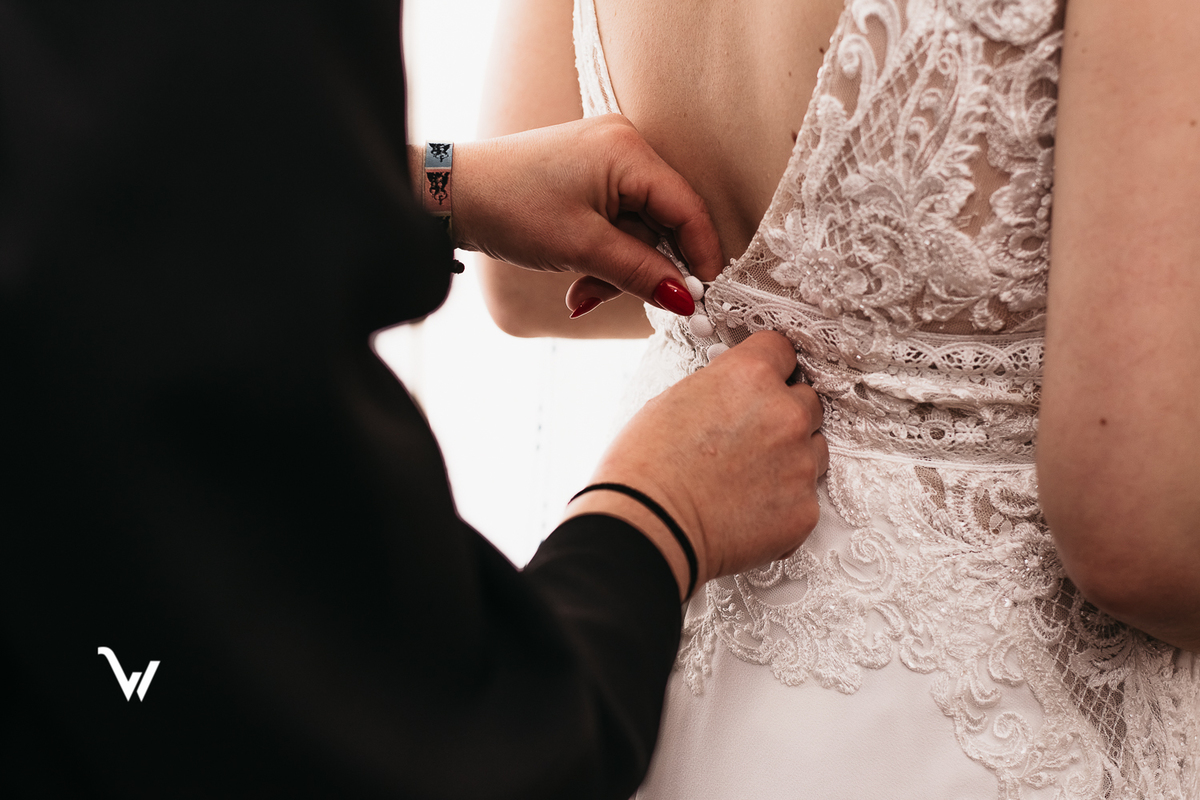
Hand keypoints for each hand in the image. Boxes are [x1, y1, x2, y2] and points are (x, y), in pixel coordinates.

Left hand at [450, 115, 721, 316]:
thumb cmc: (510, 209)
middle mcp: (625, 146)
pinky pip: (617, 221)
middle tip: (608, 298)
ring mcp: (607, 159)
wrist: (454, 195)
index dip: (700, 256)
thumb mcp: (581, 248)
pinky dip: (603, 253)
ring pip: (639, 228)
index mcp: (628, 152)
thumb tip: (687, 298)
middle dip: (640, 268)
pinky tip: (578, 274)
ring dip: (616, 267)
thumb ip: (640, 272)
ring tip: (580, 291)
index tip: (702, 299)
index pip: (687, 208)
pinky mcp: (590, 175)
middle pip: (663, 221)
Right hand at [566, 332, 828, 597]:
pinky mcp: (804, 510)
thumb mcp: (674, 399)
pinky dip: (784, 502)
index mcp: (751, 375)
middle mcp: (786, 413)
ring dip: (791, 457)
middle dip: (784, 414)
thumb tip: (733, 395)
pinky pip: (806, 497)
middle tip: (750, 437)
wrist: (648, 528)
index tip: (763, 381)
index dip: (770, 368)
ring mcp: (801, 463)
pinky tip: (749, 509)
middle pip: (807, 400)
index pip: (783, 351)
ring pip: (814, 448)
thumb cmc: (646, 467)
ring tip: (748, 477)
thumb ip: (720, 388)